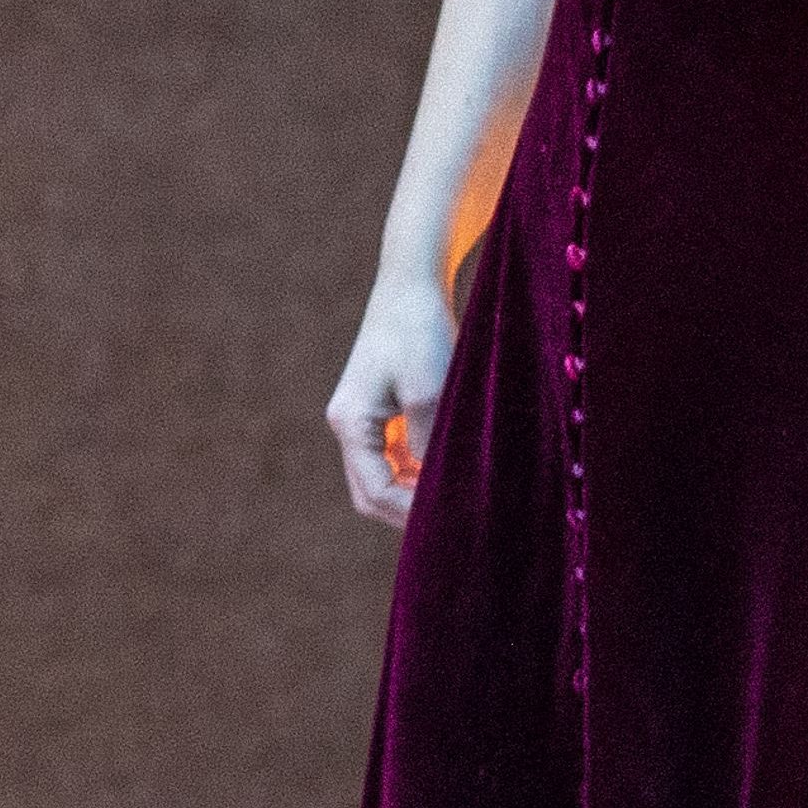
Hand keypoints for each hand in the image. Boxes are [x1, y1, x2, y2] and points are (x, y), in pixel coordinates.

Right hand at [326, 273, 458, 524]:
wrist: (411, 285)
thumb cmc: (419, 331)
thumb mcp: (429, 390)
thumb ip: (428, 443)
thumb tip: (436, 485)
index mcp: (350, 423)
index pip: (374, 490)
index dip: (409, 514)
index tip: (451, 520)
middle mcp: (350, 426)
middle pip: (371, 492)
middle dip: (406, 512)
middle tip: (453, 522)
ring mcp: (364, 419)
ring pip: (385, 476)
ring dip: (414, 493)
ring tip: (457, 501)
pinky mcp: (383, 409)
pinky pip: (397, 456)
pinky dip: (420, 472)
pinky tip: (450, 472)